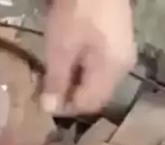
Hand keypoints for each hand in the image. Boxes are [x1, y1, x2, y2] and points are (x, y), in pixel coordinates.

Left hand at [41, 0, 135, 114]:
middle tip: (42, 89)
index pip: (88, 105)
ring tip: (50, 76)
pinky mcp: (115, 44)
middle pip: (94, 94)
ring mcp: (121, 54)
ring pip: (94, 82)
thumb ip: (56, 82)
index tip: (42, 101)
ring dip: (72, 83)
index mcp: (111, 71)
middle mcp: (122, 67)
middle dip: (67, 96)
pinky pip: (97, 68)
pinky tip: (63, 62)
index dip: (65, 108)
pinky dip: (79, 70)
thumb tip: (49, 110)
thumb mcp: (60, 51)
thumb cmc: (76, 15)